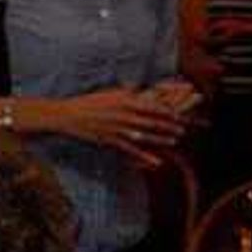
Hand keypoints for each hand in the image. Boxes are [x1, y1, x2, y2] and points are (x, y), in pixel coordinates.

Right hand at [50, 87, 191, 156]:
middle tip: (183, 128)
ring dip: (161, 138)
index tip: (179, 114)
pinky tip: (157, 161)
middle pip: (152, 121)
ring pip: (145, 135)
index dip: (167, 111)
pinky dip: (145, 156)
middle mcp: (123, 114)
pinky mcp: (111, 141)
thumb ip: (128, 91)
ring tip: (175, 140)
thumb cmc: (90, 101)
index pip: (152, 106)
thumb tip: (142, 89)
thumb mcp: (111, 92)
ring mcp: (118, 129)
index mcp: (125, 100)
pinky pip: (132, 150)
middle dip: (169, 125)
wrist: (69, 115)